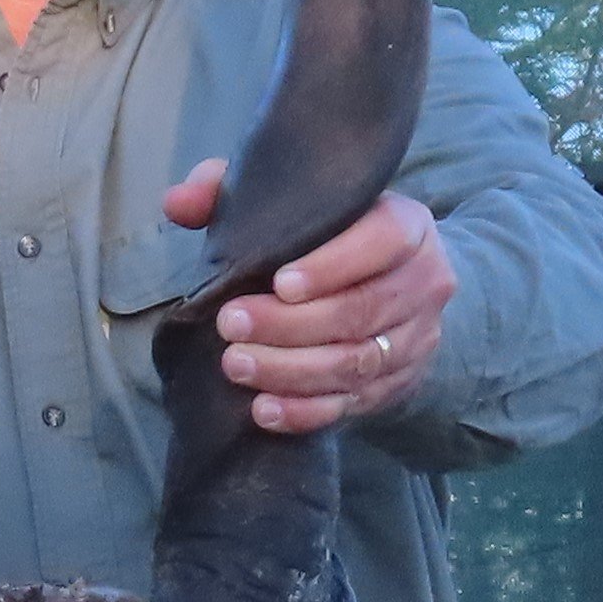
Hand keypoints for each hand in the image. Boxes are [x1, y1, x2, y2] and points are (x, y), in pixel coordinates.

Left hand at [163, 161, 452, 433]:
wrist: (399, 282)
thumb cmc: (332, 235)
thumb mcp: (294, 201)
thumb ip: (232, 190)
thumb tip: (177, 203)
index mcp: (407, 226)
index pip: (381, 242)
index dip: (332, 266)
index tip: (278, 283)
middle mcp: (425, 282)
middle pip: (361, 310)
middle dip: (291, 325)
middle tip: (232, 324)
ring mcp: (417, 338)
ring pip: (356, 363)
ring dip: (291, 370)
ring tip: (237, 364)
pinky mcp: (400, 382)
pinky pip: (354, 404)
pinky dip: (306, 411)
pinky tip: (264, 408)